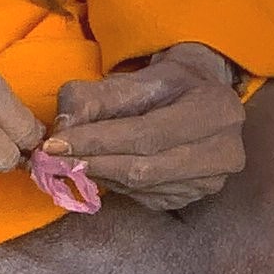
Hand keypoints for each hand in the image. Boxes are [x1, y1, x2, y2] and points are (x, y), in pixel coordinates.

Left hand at [43, 44, 245, 212]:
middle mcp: (224, 152)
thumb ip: (97, 97)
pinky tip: (94, 170)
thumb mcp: (138, 75)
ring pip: (142, 187)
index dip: (99, 141)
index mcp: (217, 111)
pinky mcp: (193, 198)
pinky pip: (145, 197)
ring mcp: (211, 182)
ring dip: (98, 176)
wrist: (199, 95)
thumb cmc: (168, 81)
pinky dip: (114, 185)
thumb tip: (63, 128)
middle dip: (92, 162)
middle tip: (49, 159)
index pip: (147, 134)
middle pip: (145, 167)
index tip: (56, 142)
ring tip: (64, 163)